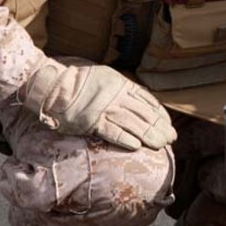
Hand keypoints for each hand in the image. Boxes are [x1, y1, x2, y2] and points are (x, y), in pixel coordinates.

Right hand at [21, 60, 176, 150]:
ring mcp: (104, 108)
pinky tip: (136, 146)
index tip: (168, 123)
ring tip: (161, 145)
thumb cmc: (80, 84)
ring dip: (148, 135)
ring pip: (132, 124)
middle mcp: (116, 96)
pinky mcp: (91, 121)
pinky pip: (111, 131)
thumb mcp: (107, 79)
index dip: (159, 113)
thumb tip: (142, 102)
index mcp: (121, 84)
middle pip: (143, 113)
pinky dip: (124, 139)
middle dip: (159, 127)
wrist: (54, 86)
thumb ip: (124, 90)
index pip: (147, 100)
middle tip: (171, 138)